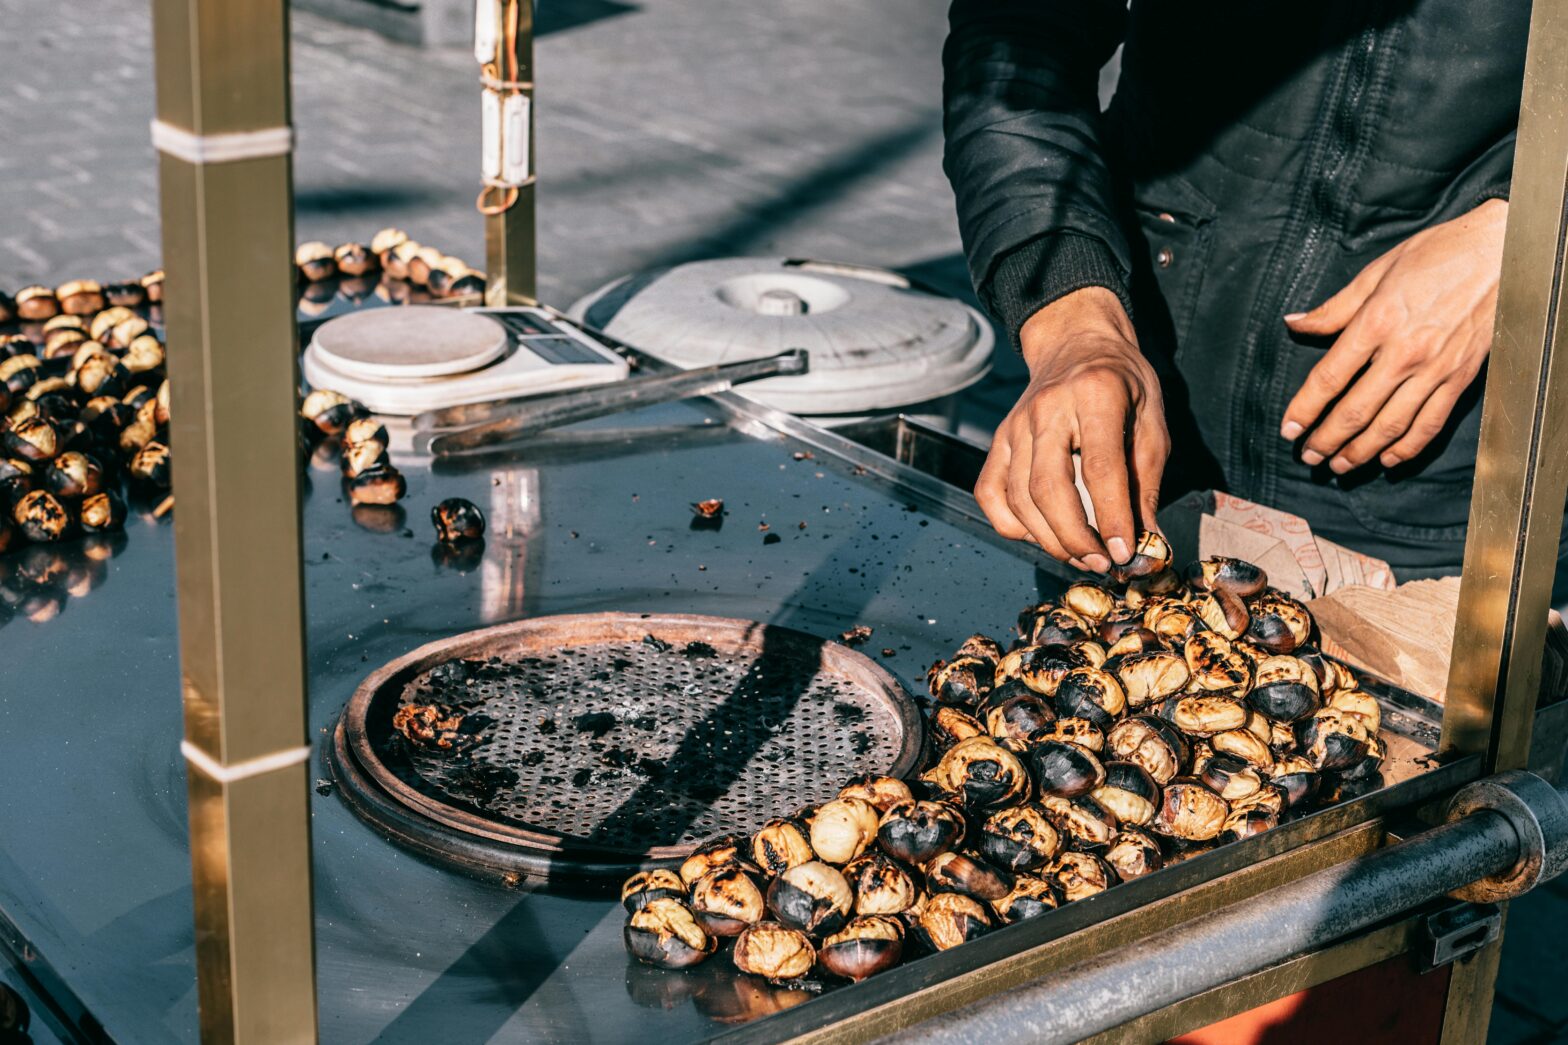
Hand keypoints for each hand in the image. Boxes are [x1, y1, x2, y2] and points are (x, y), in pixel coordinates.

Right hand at [975, 287, 1169, 572]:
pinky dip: (1012, 525)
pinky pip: (991, 493)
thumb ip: (1147, 481)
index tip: (1124, 553)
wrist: (1076, 343)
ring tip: (1081, 556)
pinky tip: (1042, 535)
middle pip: (1048, 488)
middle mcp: (1047, 409)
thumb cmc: (1122, 383)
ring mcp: (1015, 425)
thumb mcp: (1151, 421)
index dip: (1112, 516)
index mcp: (1095, 394)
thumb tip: (1146, 541)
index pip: (1099, 467)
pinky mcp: (998, 440)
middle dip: (1075, 537)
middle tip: (1102, 563)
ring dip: (1049, 539)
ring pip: (1019, 497)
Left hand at [1281, 198, 1506, 471]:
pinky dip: (1407, 448)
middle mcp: (1405, 352)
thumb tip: (1294, 324)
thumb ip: (1334, 309)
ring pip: (1391, 426)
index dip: (1304, 409)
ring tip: (1339, 466)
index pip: (1329, 378)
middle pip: (1356, 411)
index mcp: (1377, 323)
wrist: (1502, 253)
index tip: (1289, 430)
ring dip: (1360, 452)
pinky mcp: (1461, 378)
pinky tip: (1388, 460)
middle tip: (1308, 457)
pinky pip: (1431, 424)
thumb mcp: (1377, 272)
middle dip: (1326, 441)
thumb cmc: (1438, 255)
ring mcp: (1436, 369)